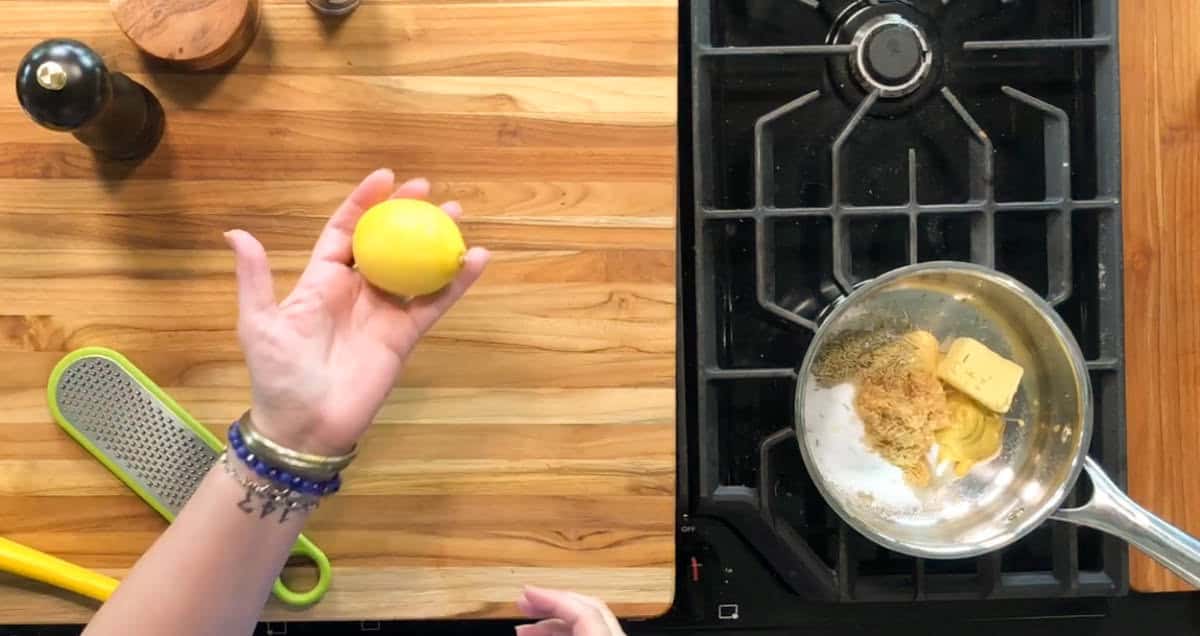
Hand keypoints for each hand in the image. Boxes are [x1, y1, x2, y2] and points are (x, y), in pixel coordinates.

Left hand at [223, 169, 489, 454]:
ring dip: (435, 241)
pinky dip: (456, 283)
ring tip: (457, 215)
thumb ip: (255, 279)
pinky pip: (434, 303)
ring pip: (414, 268)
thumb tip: (236, 233)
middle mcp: (355, 291)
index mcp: (320, 281)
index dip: (364, 204)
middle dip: (405, 213)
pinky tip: (476, 260)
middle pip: (386, 242)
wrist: (305, 427)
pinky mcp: (404, 336)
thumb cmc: (277, 375)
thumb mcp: (259, 324)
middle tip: (429, 190)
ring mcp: (383, 313)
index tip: (386, 178)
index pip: (345, 231)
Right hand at [515, 587, 625, 635]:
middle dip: (552, 604)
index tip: (526, 591)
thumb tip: (523, 629)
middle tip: (524, 603)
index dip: (551, 596)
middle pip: (587, 609)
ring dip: (554, 622)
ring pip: (588, 623)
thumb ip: (549, 635)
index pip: (581, 609)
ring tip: (524, 630)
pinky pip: (589, 634)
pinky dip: (567, 633)